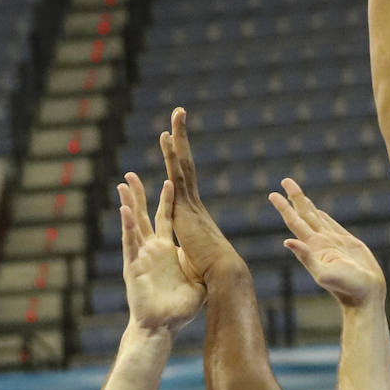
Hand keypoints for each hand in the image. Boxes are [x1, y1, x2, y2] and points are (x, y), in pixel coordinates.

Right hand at [120, 174, 205, 335]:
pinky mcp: (132, 265)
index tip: (169, 180)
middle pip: (144, 214)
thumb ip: (202, 267)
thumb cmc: (179, 309)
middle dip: (139, 193)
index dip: (168, 200)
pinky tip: (124, 210)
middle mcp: (151, 249)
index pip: (167, 218)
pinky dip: (127, 226)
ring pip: (133, 223)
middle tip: (132, 174)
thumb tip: (219, 260)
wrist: (162, 327)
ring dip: (129, 203)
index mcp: (167, 250)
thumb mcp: (197, 283)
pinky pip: (130, 242)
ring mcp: (140, 255)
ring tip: (124, 184)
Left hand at [159, 108, 246, 284]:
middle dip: (182, 139)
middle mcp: (193, 202)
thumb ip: (189, 252)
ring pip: (183, 162)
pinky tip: (166, 137)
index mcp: (193, 214)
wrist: (222, 275)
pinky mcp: (185, 205)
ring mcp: (190, 202)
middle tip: (178, 115)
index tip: (174, 143)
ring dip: (179, 137)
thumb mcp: (193, 259)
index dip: (179, 161)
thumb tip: (190, 257)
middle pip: (186, 164)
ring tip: (176, 114)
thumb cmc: (211, 274)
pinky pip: (177, 173)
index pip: (184, 181)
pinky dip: (172, 154)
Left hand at [269, 178, 385, 308]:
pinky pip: (331, 225)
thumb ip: (307, 258)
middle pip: (303, 214)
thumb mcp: (324, 274)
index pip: (295, 221)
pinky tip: (318, 212)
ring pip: (316, 218)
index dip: (284, 207)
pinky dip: (322, 216)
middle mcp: (320, 242)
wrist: (366, 298)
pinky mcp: (347, 244)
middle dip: (294, 198)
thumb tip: (286, 242)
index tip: (272, 193)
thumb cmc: (348, 288)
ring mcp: (333, 243)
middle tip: (285, 180)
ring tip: (296, 194)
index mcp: (313, 246)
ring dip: (306, 205)